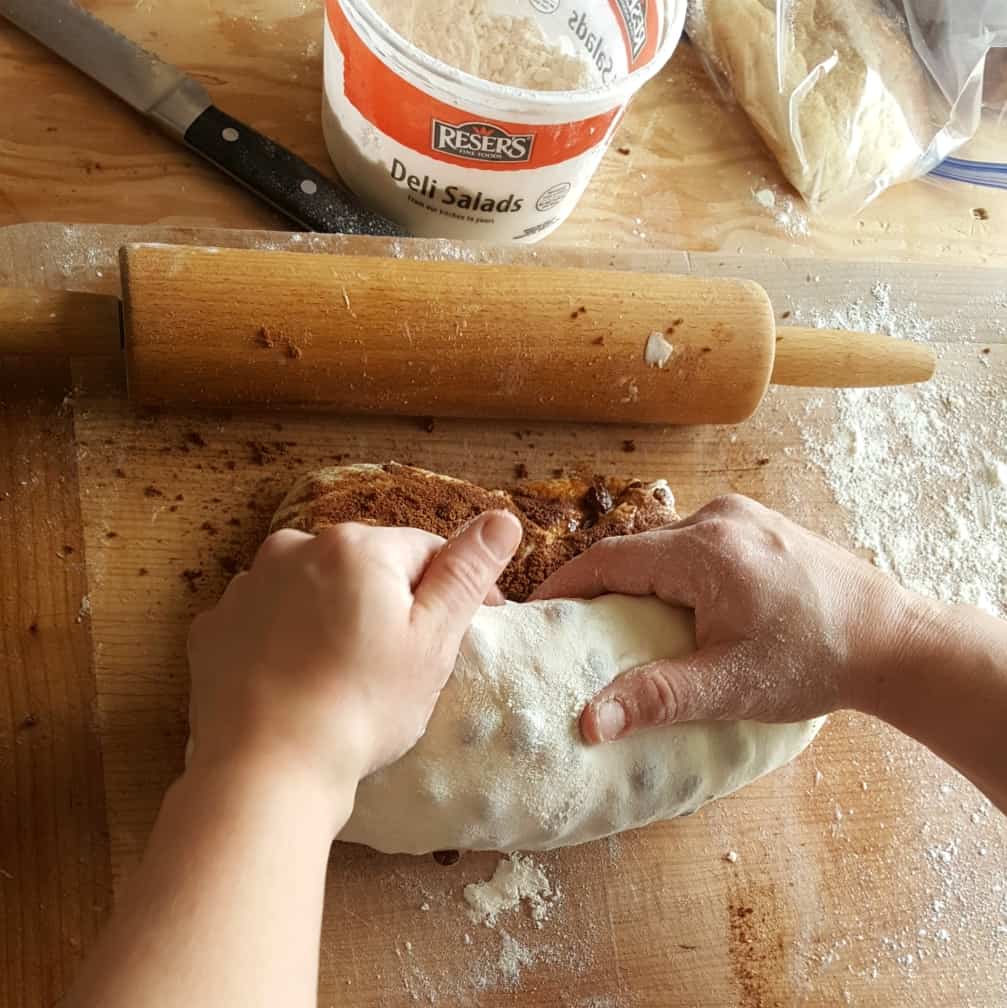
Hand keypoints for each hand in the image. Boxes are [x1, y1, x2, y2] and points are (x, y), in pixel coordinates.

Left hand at [186, 511, 522, 813]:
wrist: (264, 771)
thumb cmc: (361, 705)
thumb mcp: (432, 640)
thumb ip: (466, 572)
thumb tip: (502, 518)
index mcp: (356, 546)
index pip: (424, 550)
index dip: (452, 589)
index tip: (465, 633)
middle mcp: (293, 549)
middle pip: (365, 566)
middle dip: (388, 602)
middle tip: (400, 663)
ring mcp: (246, 587)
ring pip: (312, 590)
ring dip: (333, 616)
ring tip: (344, 676)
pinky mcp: (213, 627)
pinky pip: (267, 620)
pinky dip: (285, 640)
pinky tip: (298, 681)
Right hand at [532, 495, 928, 742]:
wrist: (892, 640)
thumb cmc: (813, 661)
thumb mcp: (729, 685)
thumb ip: (655, 697)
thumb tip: (589, 721)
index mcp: (704, 551)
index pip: (609, 559)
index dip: (566, 585)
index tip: (537, 613)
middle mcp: (719, 518)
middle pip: (636, 548)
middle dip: (602, 584)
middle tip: (580, 628)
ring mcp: (742, 516)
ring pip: (665, 543)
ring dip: (640, 576)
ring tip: (624, 621)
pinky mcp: (759, 524)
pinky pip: (695, 540)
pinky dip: (673, 568)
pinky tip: (679, 604)